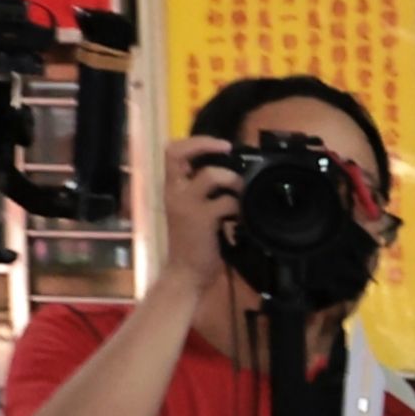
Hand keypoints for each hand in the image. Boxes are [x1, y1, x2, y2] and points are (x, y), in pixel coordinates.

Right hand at [150, 134, 241, 301]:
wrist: (186, 274)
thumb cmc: (193, 244)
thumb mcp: (194, 212)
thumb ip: (206, 194)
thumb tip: (232, 175)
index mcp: (173, 188)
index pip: (172, 152)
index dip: (196, 142)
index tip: (222, 145)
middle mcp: (174, 192)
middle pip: (177, 153)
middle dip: (205, 145)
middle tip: (228, 149)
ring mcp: (186, 204)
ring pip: (210, 175)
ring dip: (233, 179)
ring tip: (241, 192)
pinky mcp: (202, 219)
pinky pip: (226, 202)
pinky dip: (239, 206)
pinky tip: (242, 218)